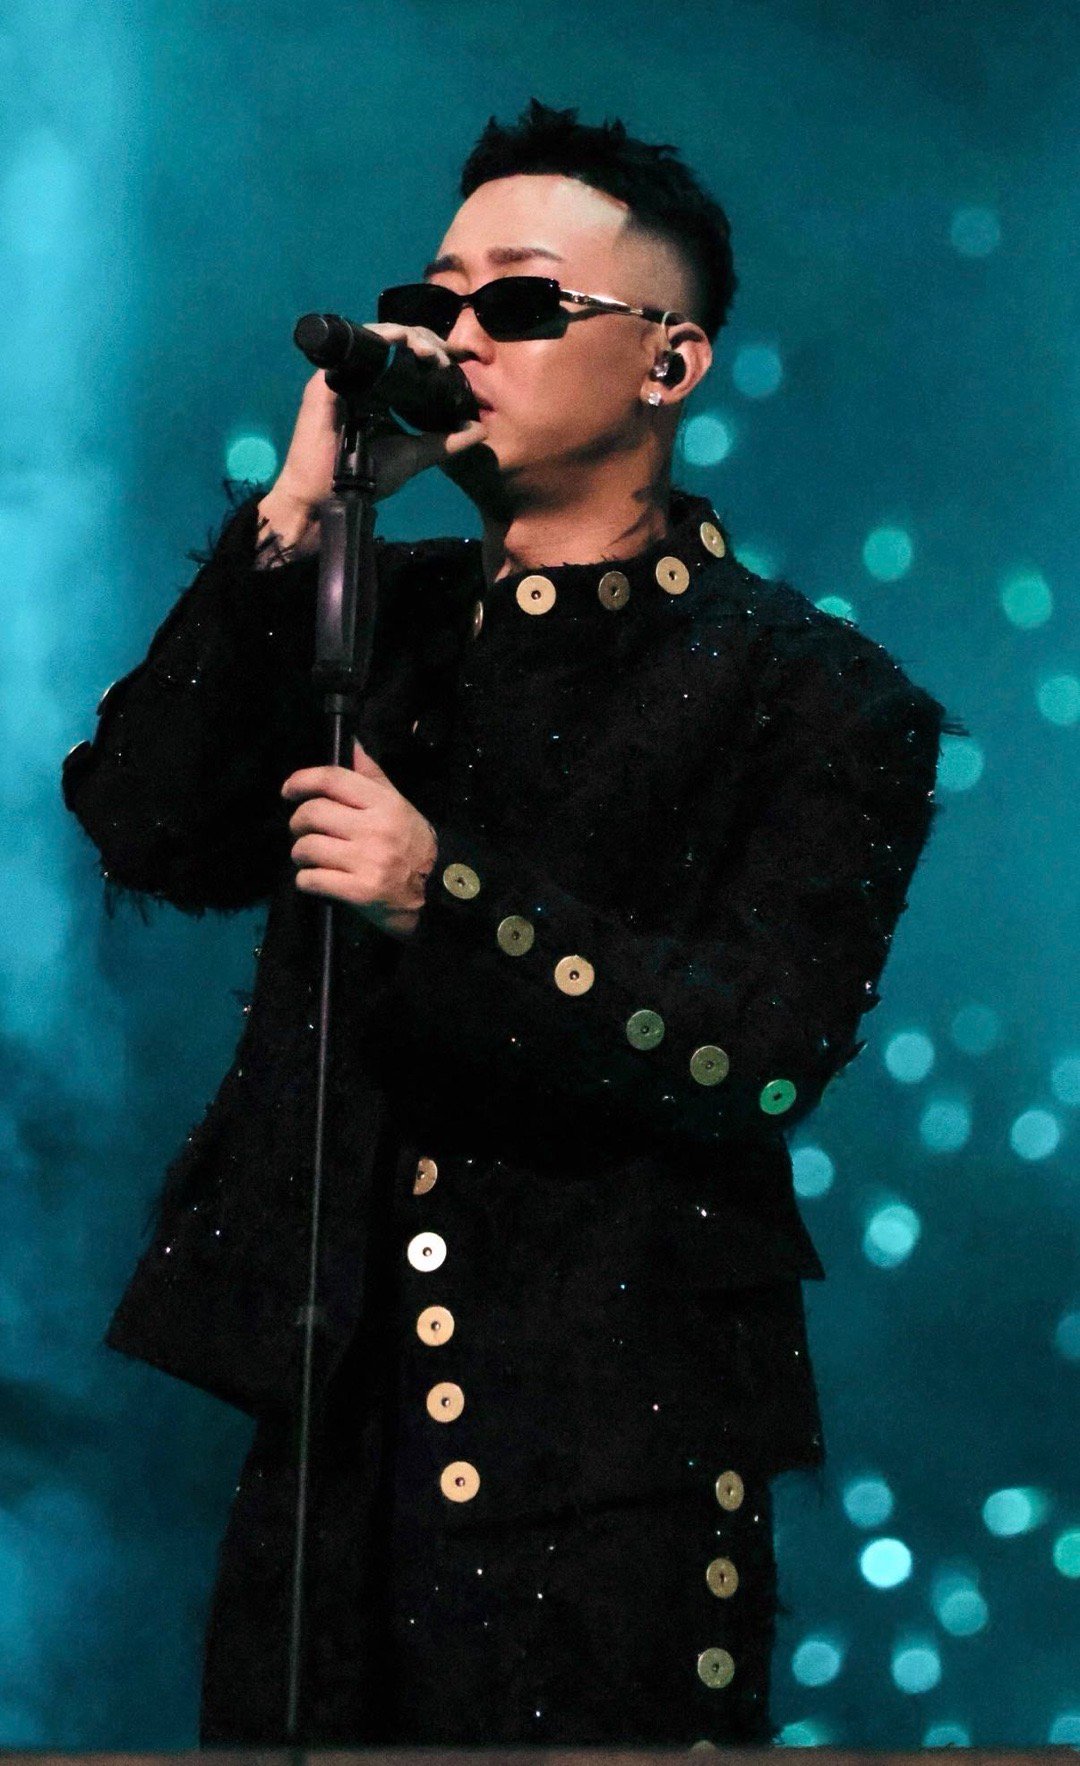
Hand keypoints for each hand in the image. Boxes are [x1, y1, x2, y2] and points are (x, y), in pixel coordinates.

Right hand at [274, 342, 487, 514]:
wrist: (329, 496)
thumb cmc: (367, 479)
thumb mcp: (415, 456)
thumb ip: (445, 442)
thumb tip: (479, 430)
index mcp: (380, 392)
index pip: (409, 359)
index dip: (435, 352)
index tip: (459, 359)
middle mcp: (363, 378)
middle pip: (399, 342)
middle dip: (428, 342)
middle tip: (446, 359)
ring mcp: (346, 374)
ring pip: (383, 337)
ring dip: (411, 338)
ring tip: (432, 356)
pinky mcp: (330, 376)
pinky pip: (359, 343)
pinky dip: (384, 337)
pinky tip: (405, 343)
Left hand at [281, 738, 437, 938]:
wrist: (437, 893)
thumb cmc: (413, 846)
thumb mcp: (399, 806)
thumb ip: (373, 777)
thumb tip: (352, 745)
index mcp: (385, 804)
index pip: (333, 780)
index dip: (302, 781)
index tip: (289, 790)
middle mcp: (376, 829)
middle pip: (313, 813)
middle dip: (298, 822)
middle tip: (302, 830)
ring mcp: (367, 861)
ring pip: (307, 847)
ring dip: (300, 854)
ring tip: (309, 857)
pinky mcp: (360, 891)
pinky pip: (312, 880)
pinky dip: (306, 880)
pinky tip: (315, 879)